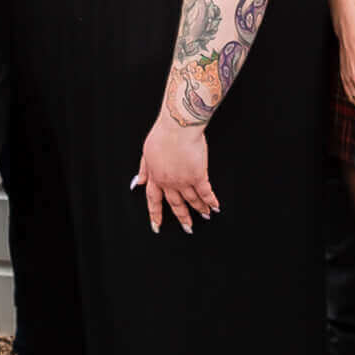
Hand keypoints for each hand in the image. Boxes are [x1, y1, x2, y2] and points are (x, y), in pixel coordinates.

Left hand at [135, 113, 215, 231]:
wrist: (177, 126)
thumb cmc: (163, 134)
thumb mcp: (146, 153)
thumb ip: (144, 169)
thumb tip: (139, 182)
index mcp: (155, 176)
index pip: (153, 200)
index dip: (155, 213)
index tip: (156, 224)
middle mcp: (168, 182)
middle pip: (175, 204)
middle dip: (182, 217)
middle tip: (187, 227)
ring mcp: (183, 180)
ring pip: (192, 200)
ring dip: (199, 209)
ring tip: (205, 215)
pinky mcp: (197, 175)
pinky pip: (205, 192)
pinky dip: (211, 201)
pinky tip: (215, 206)